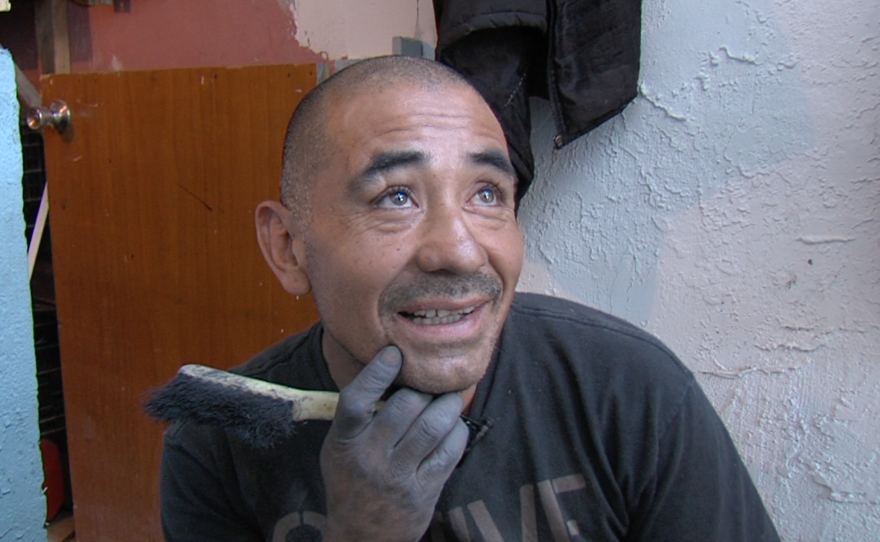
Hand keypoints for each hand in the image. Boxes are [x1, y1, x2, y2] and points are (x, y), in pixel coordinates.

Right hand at [320, 346, 468, 541]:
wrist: (362, 537)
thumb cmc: (351, 481)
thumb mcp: (339, 449)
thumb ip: (357, 415)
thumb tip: (389, 366)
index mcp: (345, 442)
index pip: (356, 400)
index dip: (376, 373)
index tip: (394, 353)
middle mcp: (371, 457)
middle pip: (405, 406)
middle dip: (424, 388)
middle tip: (431, 384)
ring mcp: (399, 476)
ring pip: (433, 425)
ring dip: (447, 405)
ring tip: (449, 399)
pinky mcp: (425, 491)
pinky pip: (450, 450)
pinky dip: (457, 431)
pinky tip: (454, 426)